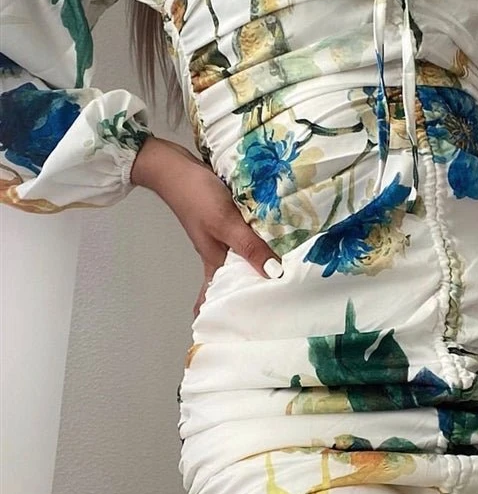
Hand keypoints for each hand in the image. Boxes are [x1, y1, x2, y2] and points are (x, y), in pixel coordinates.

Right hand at [131, 136, 283, 317]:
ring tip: (288, 273)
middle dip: (253, 290)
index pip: (220, 296)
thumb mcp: (225, 223)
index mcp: (214, 261)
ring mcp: (221, 235)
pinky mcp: (226, 218)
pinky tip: (276, 237)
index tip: (250, 328)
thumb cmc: (195, 196)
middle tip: (282, 302)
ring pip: (243, 256)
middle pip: (235, 278)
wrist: (173, 165)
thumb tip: (274, 274)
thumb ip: (249, 247)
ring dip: (259, 263)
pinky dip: (258, 239)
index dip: (229, 313)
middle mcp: (218, 252)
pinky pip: (245, 235)